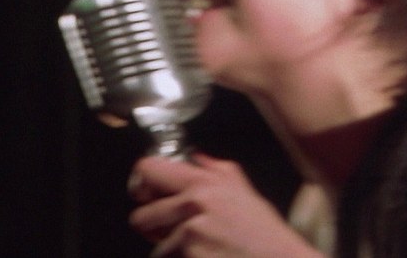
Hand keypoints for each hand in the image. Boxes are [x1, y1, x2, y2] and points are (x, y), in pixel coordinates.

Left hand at [128, 152, 323, 257]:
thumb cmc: (265, 234)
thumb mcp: (244, 192)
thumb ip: (217, 170)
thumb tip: (196, 158)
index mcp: (205, 181)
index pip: (148, 170)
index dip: (142, 184)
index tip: (146, 195)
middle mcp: (194, 201)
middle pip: (141, 216)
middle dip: (152, 229)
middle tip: (171, 230)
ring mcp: (190, 231)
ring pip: (154, 246)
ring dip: (170, 251)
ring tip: (196, 248)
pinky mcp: (189, 253)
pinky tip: (203, 256)